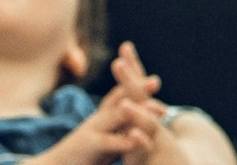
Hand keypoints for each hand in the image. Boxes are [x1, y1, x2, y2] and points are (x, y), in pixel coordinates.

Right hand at [34, 74, 163, 164]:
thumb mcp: (101, 142)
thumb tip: (134, 127)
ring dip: (138, 109)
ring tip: (158, 106)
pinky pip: (109, 141)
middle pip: (120, 99)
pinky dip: (124, 139)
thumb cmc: (79, 158)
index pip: (118, 96)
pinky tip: (137, 137)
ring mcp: (92, 130)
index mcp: (100, 118)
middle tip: (156, 80)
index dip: (135, 85)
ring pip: (118, 116)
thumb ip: (115, 132)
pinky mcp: (88, 146)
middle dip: (138, 88)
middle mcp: (96, 119)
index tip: (153, 80)